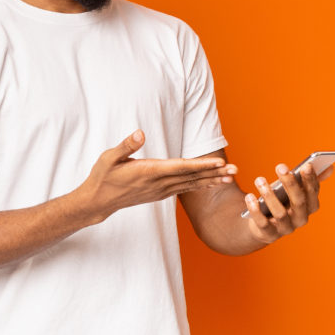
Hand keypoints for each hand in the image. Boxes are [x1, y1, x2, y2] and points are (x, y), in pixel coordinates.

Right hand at [80, 130, 236, 221]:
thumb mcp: (109, 158)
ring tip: (231, 177)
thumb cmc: (102, 176)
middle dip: (215, 172)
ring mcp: (160, 190)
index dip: (202, 164)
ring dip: (211, 180)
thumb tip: (140, 133)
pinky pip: (184, 189)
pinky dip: (200, 185)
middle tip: (236, 169)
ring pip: (191, 184)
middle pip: (192, 177)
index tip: (219, 162)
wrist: (98, 201)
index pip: (181, 167)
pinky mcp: (159, 193)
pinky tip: (211, 183)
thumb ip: (126, 146)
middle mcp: (158, 183)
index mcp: (149, 172)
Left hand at [244, 161, 334, 243]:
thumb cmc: (280, 201)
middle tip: (281, 166)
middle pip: (298, 202)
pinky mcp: (268, 234)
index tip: (305, 165)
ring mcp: (285, 228)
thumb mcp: (292, 189)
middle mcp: (300, 219)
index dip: (310, 179)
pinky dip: (256, 210)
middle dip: (291, 184)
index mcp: (309, 206)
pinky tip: (250, 197)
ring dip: (269, 195)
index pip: (313, 192)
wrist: (261, 226)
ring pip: (280, 213)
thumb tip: (331, 167)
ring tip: (259, 179)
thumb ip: (308, 179)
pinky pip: (263, 223)